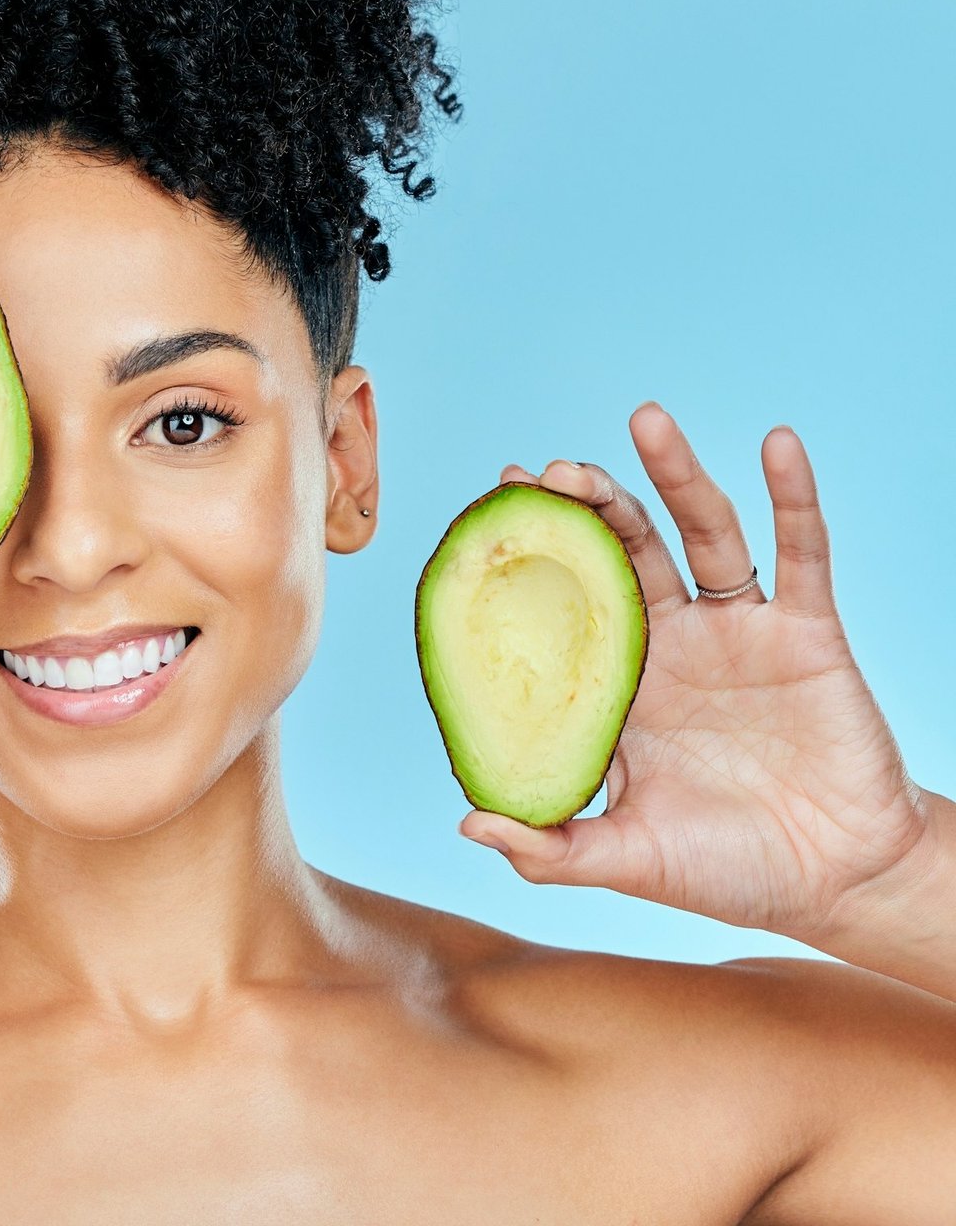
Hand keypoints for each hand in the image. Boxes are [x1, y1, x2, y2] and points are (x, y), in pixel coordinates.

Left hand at [459, 401, 932, 943]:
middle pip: (624, 548)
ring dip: (675, 474)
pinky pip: (802, 553)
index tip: (495, 501)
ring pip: (702, 532)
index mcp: (621, 682)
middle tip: (549, 469)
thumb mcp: (629, 859)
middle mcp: (672, 642)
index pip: (567, 596)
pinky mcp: (806, 633)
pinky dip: (794, 497)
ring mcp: (738, 631)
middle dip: (588, 502)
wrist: (837, 886)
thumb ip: (552, 848)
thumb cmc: (728, 869)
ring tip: (644, 419)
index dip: (536, 549)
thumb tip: (468, 821)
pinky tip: (777, 445)